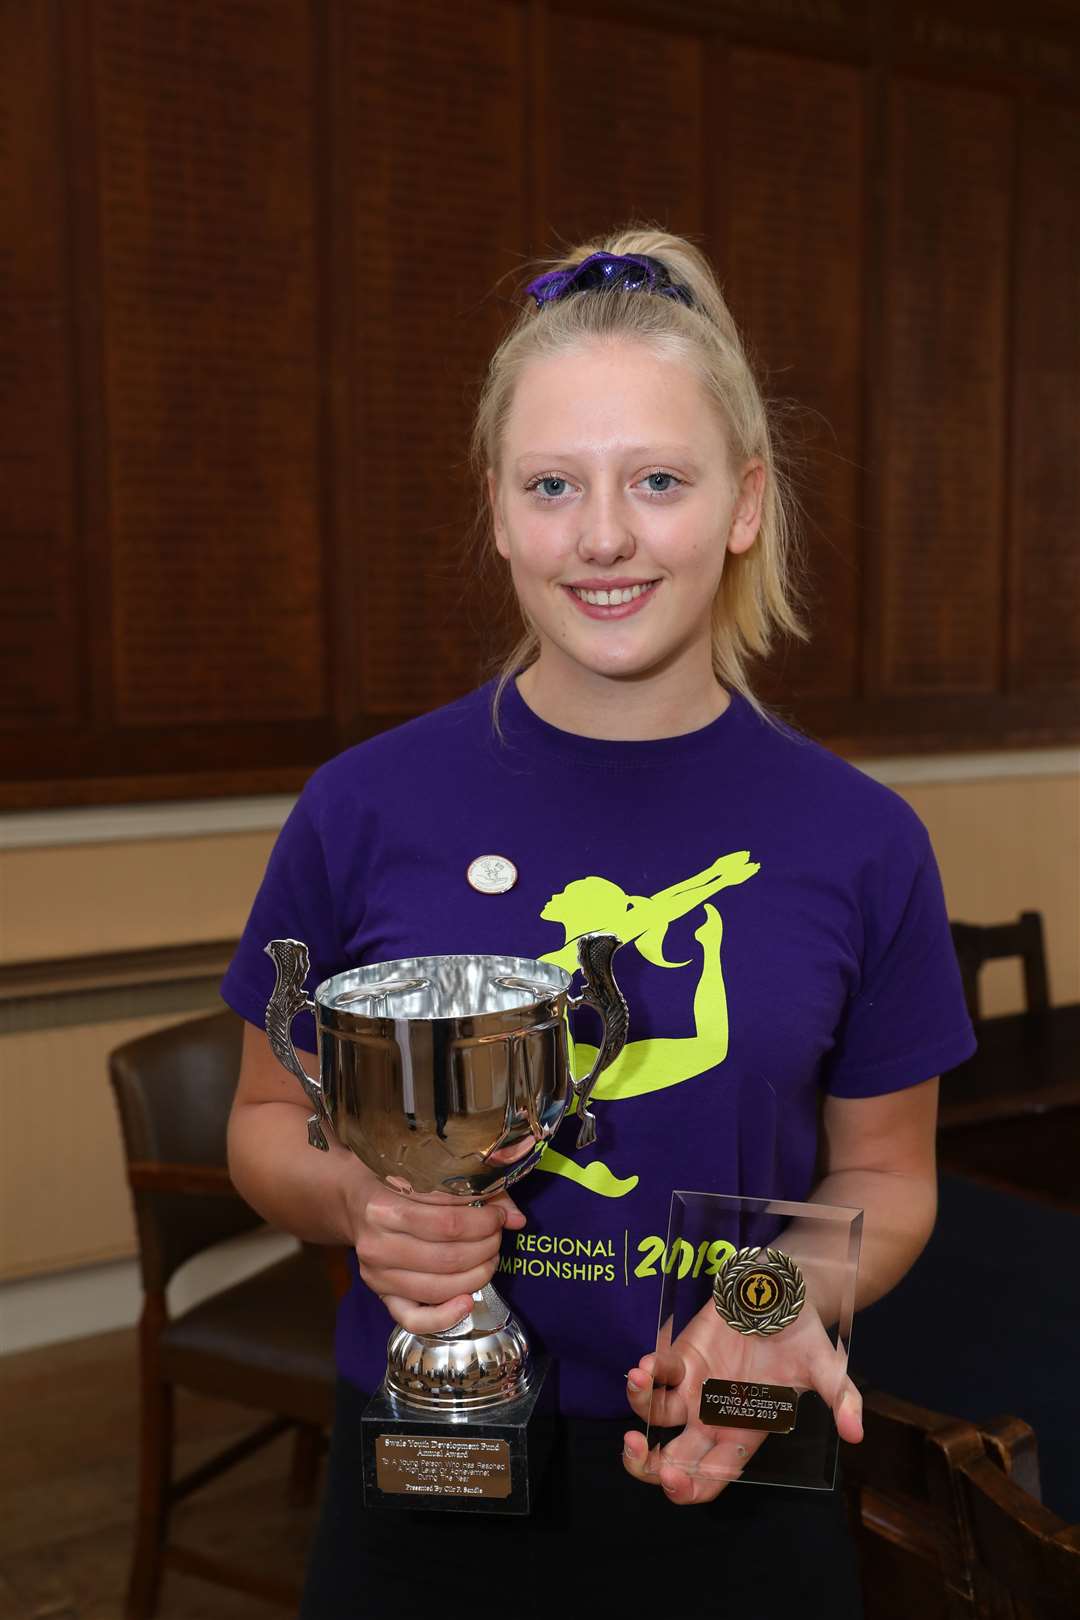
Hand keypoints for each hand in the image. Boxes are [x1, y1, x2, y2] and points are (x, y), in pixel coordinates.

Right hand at [344, 1172, 525, 1333]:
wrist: (355, 1202)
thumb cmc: (395, 1183)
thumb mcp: (425, 1172)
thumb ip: (476, 1191)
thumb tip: (517, 1218)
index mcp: (384, 1208)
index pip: (447, 1222)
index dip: (484, 1221)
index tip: (499, 1215)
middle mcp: (376, 1245)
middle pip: (448, 1257)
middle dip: (485, 1247)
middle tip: (497, 1235)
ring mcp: (377, 1275)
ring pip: (439, 1287)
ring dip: (477, 1275)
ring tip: (490, 1257)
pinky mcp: (381, 1296)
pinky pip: (414, 1319)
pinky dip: (445, 1317)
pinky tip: (467, 1302)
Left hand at [622, 1298, 862, 1504]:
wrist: (787, 1293)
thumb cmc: (804, 1337)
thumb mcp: (827, 1367)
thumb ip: (841, 1398)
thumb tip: (857, 1433)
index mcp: (742, 1435)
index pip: (708, 1479)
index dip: (688, 1488)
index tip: (673, 1478)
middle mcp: (711, 1420)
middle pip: (669, 1461)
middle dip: (647, 1466)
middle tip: (638, 1452)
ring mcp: (693, 1390)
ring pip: (654, 1415)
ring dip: (639, 1407)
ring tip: (637, 1382)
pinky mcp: (682, 1358)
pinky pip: (657, 1374)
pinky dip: (645, 1374)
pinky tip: (643, 1366)